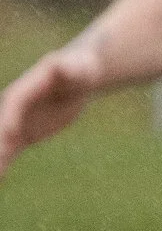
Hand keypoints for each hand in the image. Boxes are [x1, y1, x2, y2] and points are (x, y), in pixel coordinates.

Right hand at [0, 43, 104, 179]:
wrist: (78, 76)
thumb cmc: (83, 68)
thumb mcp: (83, 66)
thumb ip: (77, 69)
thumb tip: (75, 67)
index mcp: (26, 88)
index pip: (14, 103)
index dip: (9, 117)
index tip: (9, 133)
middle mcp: (15, 105)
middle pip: (2, 124)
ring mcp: (17, 120)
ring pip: (3, 142)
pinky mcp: (23, 133)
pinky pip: (9, 150)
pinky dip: (3, 164)